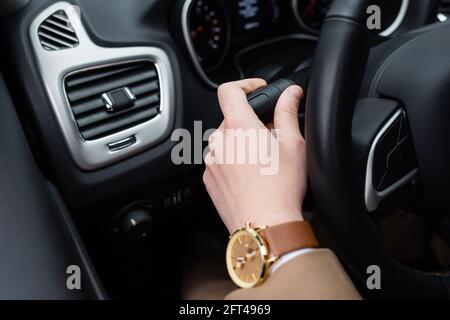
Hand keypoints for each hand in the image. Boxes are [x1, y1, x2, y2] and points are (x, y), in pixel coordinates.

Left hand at [203, 79, 306, 233]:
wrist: (265, 226)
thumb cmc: (281, 189)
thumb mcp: (294, 145)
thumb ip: (288, 112)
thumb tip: (291, 93)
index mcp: (238, 127)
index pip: (229, 90)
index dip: (244, 85)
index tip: (256, 90)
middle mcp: (219, 142)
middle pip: (232, 119)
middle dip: (250, 123)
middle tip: (271, 139)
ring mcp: (212, 162)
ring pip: (227, 141)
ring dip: (241, 144)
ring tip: (262, 163)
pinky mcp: (209, 179)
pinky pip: (220, 161)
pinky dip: (233, 162)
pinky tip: (251, 177)